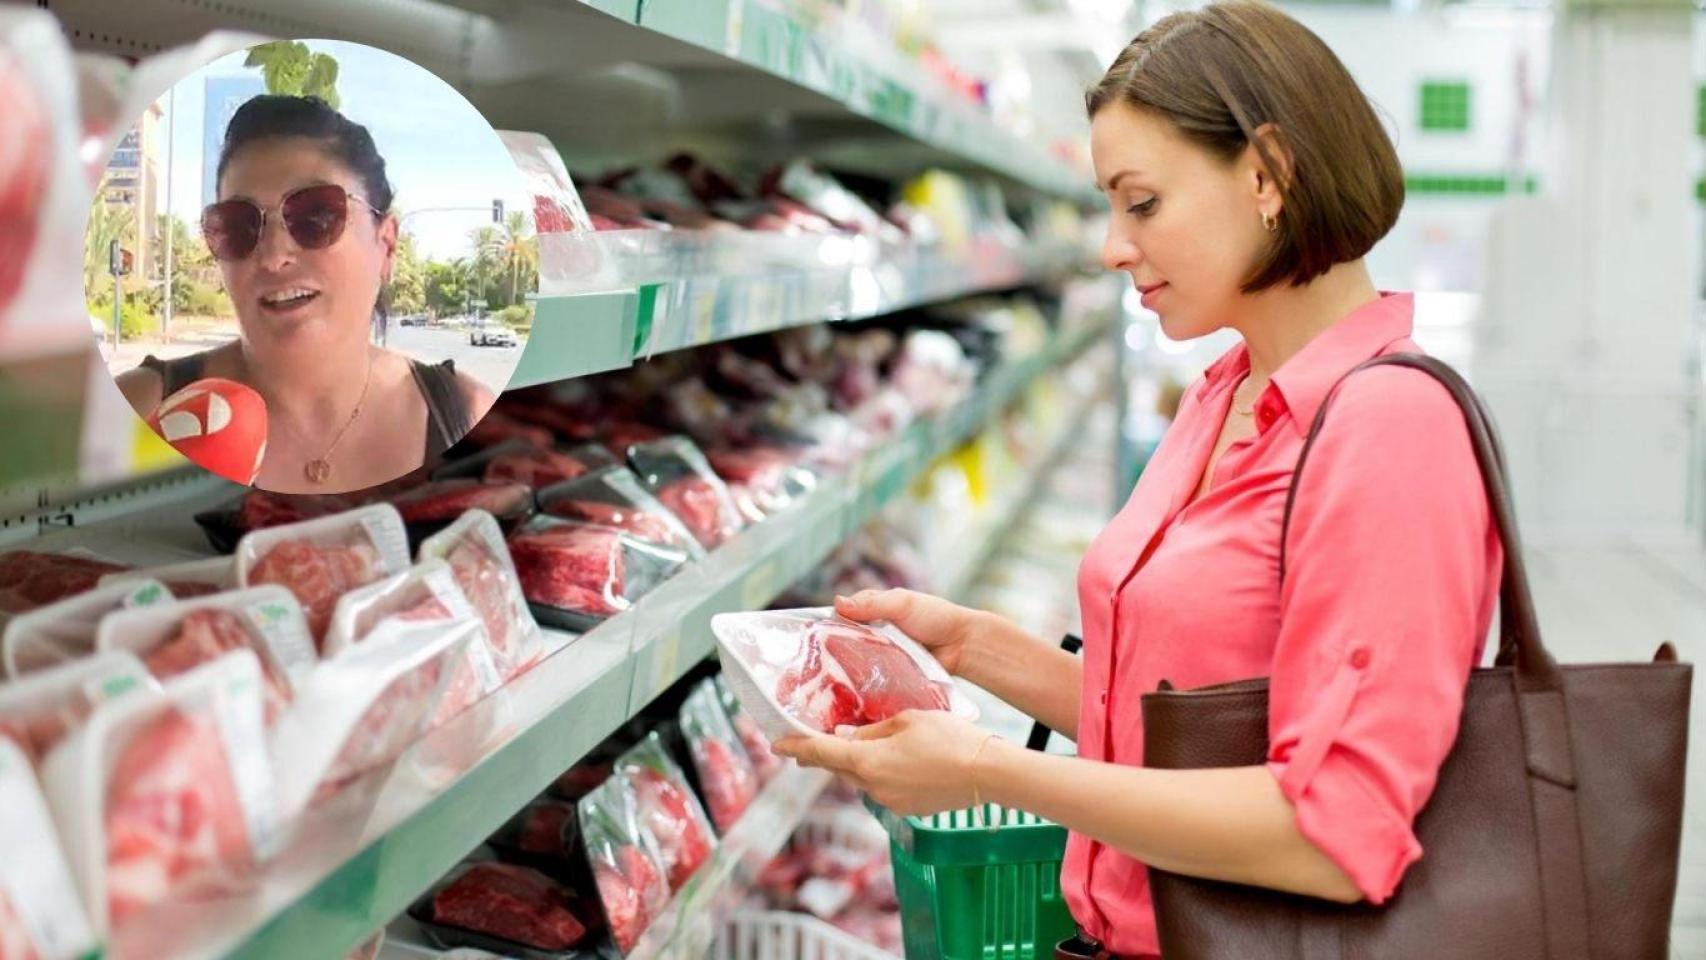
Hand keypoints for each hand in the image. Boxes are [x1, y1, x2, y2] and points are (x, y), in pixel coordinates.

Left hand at [773, 710, 994, 816]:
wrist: (987, 773)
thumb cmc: (949, 738)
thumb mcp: (907, 721)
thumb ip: (872, 731)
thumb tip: (846, 739)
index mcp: (867, 762)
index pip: (821, 754)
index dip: (796, 748)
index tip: (776, 745)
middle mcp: (873, 787)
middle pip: (841, 769)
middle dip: (831, 755)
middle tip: (821, 741)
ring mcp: (891, 802)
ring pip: (864, 779)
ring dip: (862, 764)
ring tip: (878, 744)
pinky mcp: (909, 809)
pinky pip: (885, 789)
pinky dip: (885, 774)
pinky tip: (905, 761)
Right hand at [834, 588, 977, 676]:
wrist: (962, 645)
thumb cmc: (935, 617)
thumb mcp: (902, 603)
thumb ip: (872, 603)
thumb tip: (837, 603)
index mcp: (874, 609)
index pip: (843, 615)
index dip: (829, 624)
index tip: (814, 637)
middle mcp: (874, 631)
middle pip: (845, 639)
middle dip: (835, 648)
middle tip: (820, 662)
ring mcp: (881, 653)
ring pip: (856, 660)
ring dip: (848, 666)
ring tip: (831, 678)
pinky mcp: (888, 673)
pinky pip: (871, 676)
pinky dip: (864, 680)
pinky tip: (852, 689)